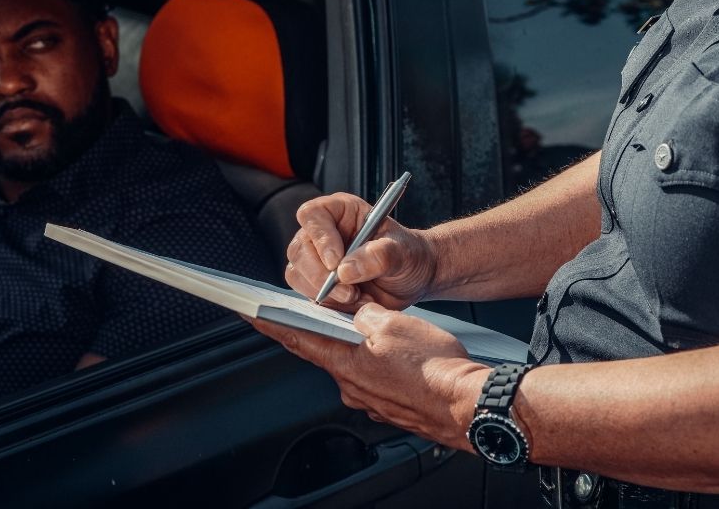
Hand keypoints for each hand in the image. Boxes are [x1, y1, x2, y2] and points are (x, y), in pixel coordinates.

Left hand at [251, 303, 490, 450]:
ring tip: (382, 330)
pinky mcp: (390, 405)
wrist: (468, 405)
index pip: (297, 339)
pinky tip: (399, 354)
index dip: (271, 324)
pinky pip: (376, 377)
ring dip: (358, 346)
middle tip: (329, 311)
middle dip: (325, 330)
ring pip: (355, 364)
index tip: (250, 313)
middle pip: (326, 350)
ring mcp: (371, 399)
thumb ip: (366, 316)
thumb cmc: (436, 368)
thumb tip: (359, 316)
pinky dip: (378, 362)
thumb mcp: (394, 323)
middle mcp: (353, 385)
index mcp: (346, 363)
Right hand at [286, 193, 436, 309]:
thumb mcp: (403, 250)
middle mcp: (323, 233)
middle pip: (299, 250)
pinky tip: (356, 303)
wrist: (414, 278)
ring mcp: (317, 259)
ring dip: (326, 293)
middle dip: (321, 276)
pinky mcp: (318, 283)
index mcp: (340, 211)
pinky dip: (331, 305)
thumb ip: (379, 255)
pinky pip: (309, 295)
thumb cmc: (409, 254)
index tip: (336, 262)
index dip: (320, 238)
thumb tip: (346, 269)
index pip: (312, 215)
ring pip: (298, 275)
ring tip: (359, 297)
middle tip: (350, 291)